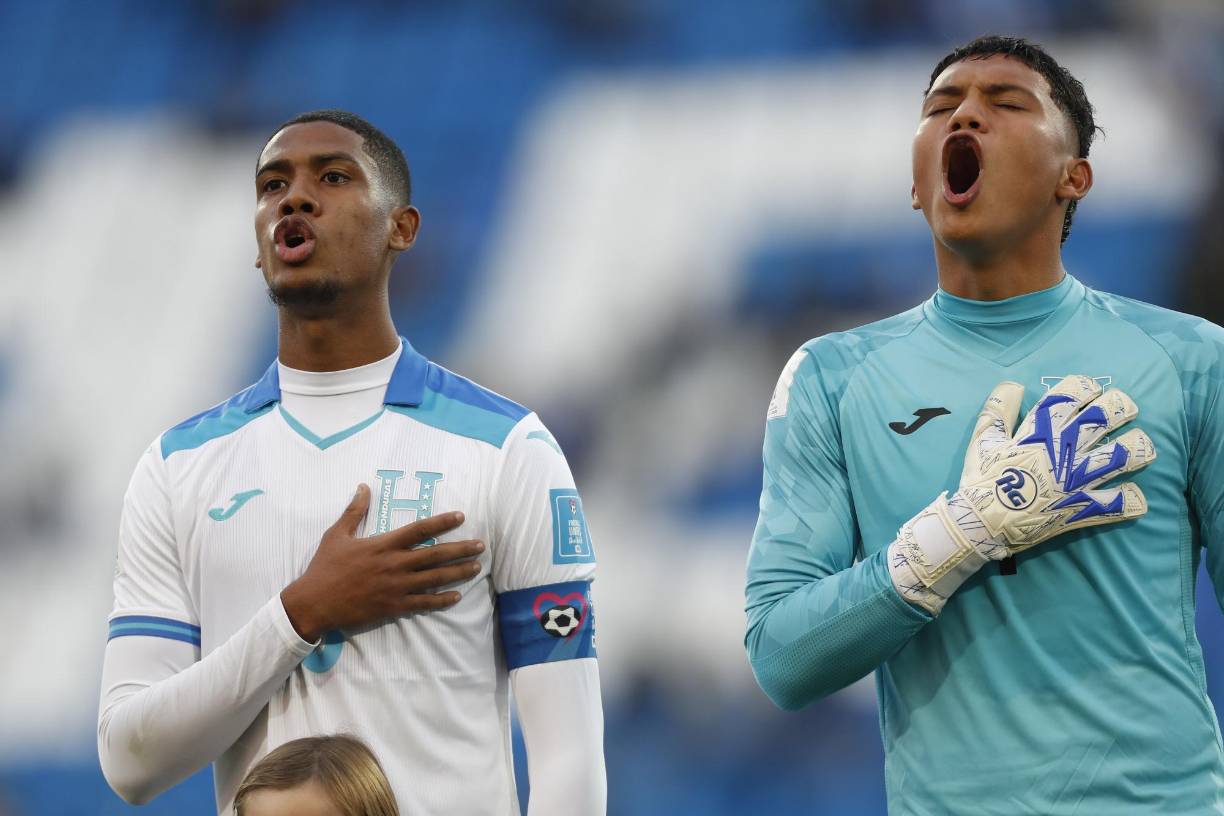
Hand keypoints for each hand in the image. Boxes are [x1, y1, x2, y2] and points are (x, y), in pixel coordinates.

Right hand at [281, 484, 482, 641]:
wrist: (314, 603)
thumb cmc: (325, 567)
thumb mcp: (337, 534)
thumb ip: (354, 511)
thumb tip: (363, 486)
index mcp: (383, 545)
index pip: (420, 529)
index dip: (442, 522)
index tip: (461, 517)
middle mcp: (394, 564)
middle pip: (435, 555)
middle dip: (461, 549)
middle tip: (481, 545)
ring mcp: (396, 587)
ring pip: (435, 578)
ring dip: (458, 573)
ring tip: (476, 567)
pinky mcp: (393, 607)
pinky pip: (423, 603)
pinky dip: (441, 600)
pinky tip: (456, 597)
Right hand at [889, 375, 1155, 613]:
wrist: (982, 524)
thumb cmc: (982, 480)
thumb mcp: (983, 439)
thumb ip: (999, 408)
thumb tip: (1014, 384)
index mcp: (1041, 430)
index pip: (1071, 394)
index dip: (1087, 386)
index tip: (1091, 389)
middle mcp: (1065, 450)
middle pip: (1105, 417)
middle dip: (1122, 407)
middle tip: (1125, 410)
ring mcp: (1079, 479)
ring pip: (1123, 456)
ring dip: (1138, 447)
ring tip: (1140, 447)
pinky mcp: (1085, 507)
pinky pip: (1119, 503)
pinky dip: (1131, 499)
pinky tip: (1132, 494)